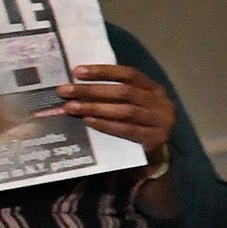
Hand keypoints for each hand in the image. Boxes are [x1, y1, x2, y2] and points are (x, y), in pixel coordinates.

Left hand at [43, 64, 177, 148]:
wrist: (152, 156)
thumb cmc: (135, 125)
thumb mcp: (130, 105)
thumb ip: (111, 95)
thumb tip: (76, 86)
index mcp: (154, 89)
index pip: (129, 74)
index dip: (103, 71)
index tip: (77, 71)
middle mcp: (161, 103)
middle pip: (124, 92)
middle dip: (91, 90)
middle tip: (65, 91)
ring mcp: (160, 122)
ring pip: (125, 111)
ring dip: (95, 108)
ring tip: (71, 107)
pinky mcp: (155, 140)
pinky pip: (126, 130)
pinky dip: (105, 125)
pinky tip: (87, 121)